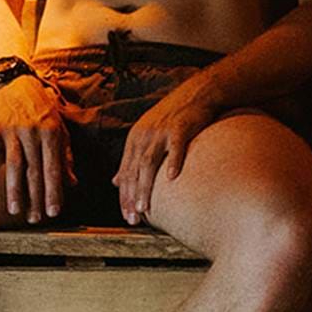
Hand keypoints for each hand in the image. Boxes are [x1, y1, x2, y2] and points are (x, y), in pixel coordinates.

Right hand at [0, 75, 72, 222]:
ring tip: (14, 210)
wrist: (18, 83)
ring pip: (14, 163)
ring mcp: (13, 129)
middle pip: (35, 170)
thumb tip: (72, 183)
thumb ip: (65, 156)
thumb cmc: (42, 110)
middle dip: (35, 197)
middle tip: (34, 219)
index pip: (54, 168)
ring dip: (13, 188)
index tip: (53, 212)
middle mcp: (34, 132)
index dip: (54, 191)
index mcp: (52, 134)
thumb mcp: (59, 129)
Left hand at [113, 80, 217, 224]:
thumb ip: (132, 159)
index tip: (126, 217)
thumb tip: (115, 181)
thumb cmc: (175, 117)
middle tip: (132, 219)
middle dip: (131, 197)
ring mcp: (162, 132)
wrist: (197, 93)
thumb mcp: (147, 135)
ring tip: (144, 208)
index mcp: (135, 140)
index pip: (125, 173)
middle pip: (133, 171)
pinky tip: (172, 178)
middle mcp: (144, 136)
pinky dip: (173, 162)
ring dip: (145, 187)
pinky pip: (176, 146)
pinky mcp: (181, 127)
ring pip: (149, 163)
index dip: (124, 197)